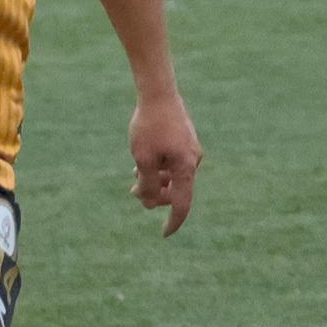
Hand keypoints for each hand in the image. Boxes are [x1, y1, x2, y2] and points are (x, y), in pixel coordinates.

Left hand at [129, 89, 201, 236]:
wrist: (158, 92)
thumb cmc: (149, 126)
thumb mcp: (143, 159)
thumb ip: (147, 185)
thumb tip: (149, 202)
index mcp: (186, 168)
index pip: (182, 205)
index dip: (173, 222)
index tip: (163, 234)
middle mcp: (193, 161)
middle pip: (176, 191)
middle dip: (155, 195)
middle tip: (133, 191)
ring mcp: (191, 150)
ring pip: (173, 176)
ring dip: (155, 180)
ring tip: (134, 173)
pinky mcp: (186, 141)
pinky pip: (174, 163)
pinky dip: (160, 167)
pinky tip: (143, 161)